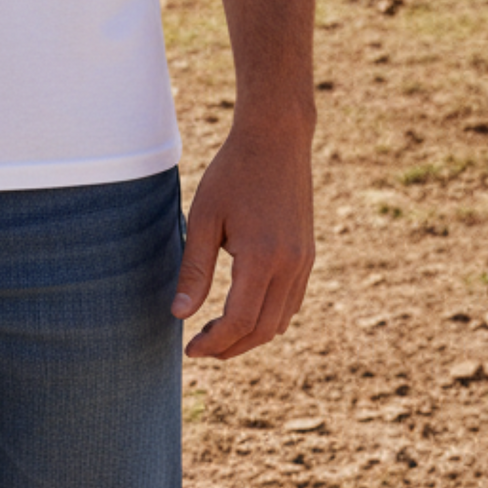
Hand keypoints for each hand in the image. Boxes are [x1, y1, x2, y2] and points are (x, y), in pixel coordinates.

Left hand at [171, 116, 314, 359]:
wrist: (276, 138)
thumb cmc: (233, 173)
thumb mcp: (204, 217)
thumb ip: (194, 269)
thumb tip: (179, 315)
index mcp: (263, 258)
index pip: (239, 321)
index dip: (214, 343)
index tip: (190, 349)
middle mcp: (291, 266)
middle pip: (263, 330)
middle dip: (231, 347)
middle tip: (200, 347)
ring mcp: (305, 262)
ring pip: (281, 321)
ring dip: (251, 335)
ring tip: (217, 332)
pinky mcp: (308, 255)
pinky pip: (291, 302)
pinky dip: (269, 317)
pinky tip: (243, 309)